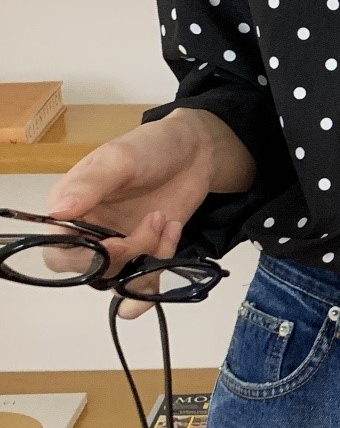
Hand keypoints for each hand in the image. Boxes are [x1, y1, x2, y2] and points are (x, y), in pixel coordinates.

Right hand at [44, 112, 214, 319]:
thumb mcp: (119, 159)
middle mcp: (91, 234)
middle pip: (92, 273)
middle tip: (149, 225)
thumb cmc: (150, 147)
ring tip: (164, 221)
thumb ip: (89, 185)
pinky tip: (173, 227)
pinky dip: (164, 261)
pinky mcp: (148, 253)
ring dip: (148, 259)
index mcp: (71, 211)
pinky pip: (150, 277)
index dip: (82, 259)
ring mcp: (121, 246)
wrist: (194, 151)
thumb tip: (57, 212)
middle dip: (123, 258)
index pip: (58, 254)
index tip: (114, 243)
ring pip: (123, 280)